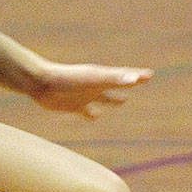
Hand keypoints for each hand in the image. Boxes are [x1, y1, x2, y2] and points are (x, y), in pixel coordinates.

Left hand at [30, 63, 153, 118]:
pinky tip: (95, 116)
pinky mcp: (74, 105)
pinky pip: (86, 111)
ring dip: (113, 99)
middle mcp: (95, 85)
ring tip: (123, 100)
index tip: (150, 75)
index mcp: (102, 77)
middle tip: (139, 82)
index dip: (137, 76)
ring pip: (104, 98)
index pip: (124, 76)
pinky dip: (92, 114)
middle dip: (128, 84)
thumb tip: (134, 80)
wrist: (41, 83)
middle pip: (116, 85)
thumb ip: (113, 79)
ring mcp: (85, 95)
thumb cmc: (67, 78)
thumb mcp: (93, 79)